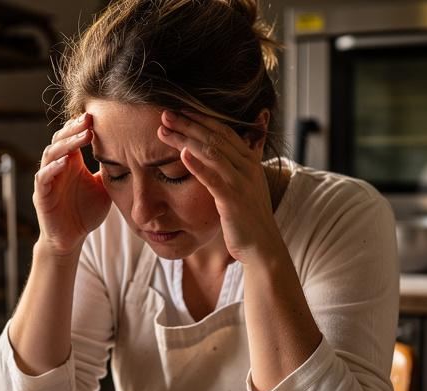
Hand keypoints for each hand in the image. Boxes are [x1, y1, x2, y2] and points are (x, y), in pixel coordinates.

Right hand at [34, 112, 110, 257]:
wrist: (72, 238)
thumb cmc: (86, 212)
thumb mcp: (104, 188)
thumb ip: (110, 171)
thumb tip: (130, 154)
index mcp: (72, 163)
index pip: (72, 137)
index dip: (81, 126)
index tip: (97, 116)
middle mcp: (58, 167)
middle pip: (61, 140)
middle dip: (74, 129)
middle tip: (89, 119)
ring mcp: (48, 180)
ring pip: (51, 154)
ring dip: (66, 144)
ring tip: (81, 136)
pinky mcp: (41, 196)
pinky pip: (43, 178)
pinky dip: (52, 169)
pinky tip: (64, 162)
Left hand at [157, 110, 282, 264]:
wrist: (262, 245)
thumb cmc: (250, 214)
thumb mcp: (252, 179)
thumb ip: (252, 150)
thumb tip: (262, 116)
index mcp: (249, 160)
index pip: (223, 130)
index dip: (200, 118)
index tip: (179, 110)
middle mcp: (247, 166)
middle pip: (214, 137)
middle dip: (188, 123)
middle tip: (164, 113)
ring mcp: (241, 182)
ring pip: (211, 152)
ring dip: (185, 139)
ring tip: (163, 130)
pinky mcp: (233, 200)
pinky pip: (213, 179)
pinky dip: (197, 165)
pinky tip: (181, 154)